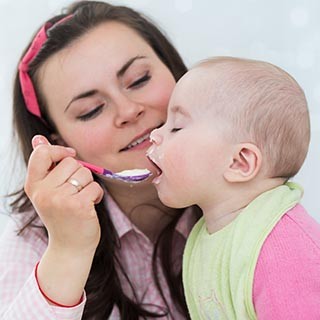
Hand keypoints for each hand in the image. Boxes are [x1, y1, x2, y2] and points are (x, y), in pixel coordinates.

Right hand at [24, 135, 103, 252]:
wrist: (70, 247)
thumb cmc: (61, 216)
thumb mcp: (47, 191)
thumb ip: (44, 165)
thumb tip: (38, 138)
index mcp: (34, 186)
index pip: (41, 154)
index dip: (58, 151)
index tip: (69, 155)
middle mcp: (44, 192)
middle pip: (71, 162)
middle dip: (79, 173)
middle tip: (74, 191)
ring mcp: (60, 200)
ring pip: (85, 173)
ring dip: (88, 184)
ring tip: (81, 199)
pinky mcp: (79, 206)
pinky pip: (95, 186)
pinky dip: (97, 195)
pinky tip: (90, 206)